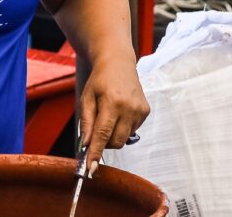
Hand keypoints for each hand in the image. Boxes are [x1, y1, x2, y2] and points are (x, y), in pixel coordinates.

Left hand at [78, 56, 149, 172]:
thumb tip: (85, 144)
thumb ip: (86, 122)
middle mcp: (129, 107)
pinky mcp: (146, 112)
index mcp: (112, 102)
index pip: (102, 134)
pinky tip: (118, 112)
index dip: (96, 153)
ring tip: (108, 116)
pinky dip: (122, 127)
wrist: (118, 64)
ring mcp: (140, 110)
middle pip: (115, 141)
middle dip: (103, 143)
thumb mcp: (86, 98)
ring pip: (124, 138)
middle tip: (95, 131)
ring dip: (113, 135)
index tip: (91, 168)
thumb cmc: (99, 80)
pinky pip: (132, 130)